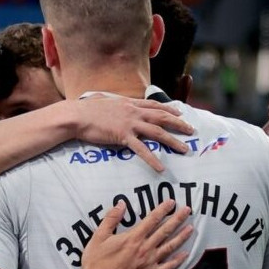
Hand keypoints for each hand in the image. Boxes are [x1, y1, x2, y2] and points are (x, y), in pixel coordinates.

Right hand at [71, 96, 194, 171]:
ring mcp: (130, 124)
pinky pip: (142, 150)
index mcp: (128, 103)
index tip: (180, 114)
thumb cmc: (84, 108)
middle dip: (179, 124)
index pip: (153, 105)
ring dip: (173, 141)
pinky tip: (161, 168)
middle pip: (162, 117)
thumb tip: (106, 100)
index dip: (168, 110)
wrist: (76, 115)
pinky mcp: (123, 136)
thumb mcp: (101, 100)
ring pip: (157, 132)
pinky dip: (153, 159)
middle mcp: (133, 112)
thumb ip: (110, 101)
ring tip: (185, 149)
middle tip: (191, 131)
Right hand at [80, 199, 192, 268]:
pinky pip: (168, 267)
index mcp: (132, 238)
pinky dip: (178, 260)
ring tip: (191, 228)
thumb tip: (121, 204)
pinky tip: (185, 254)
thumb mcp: (99, 236)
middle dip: (177, 219)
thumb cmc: (96, 262)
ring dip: (181, 236)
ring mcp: (149, 262)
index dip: (163, 210)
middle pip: (165, 231)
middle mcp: (144, 248)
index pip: (152, 220)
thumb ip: (111, 219)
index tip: (172, 202)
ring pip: (170, 247)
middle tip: (187, 210)